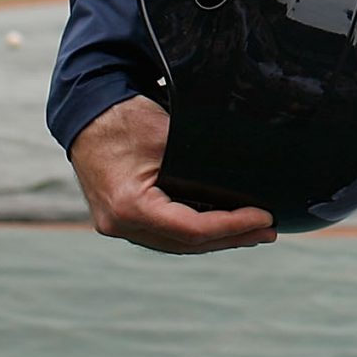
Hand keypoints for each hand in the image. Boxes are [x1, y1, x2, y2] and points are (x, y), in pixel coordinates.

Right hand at [68, 94, 276, 254]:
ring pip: (177, 242)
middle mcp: (121, 224)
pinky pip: (166, 232)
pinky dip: (196, 230)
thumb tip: (249, 168)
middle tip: (269, 231)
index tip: (264, 216)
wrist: (87, 113)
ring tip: (254, 232)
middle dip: (232, 237)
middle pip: (186, 243)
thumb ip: (203, 157)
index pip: (192, 229)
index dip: (232, 226)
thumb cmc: (125, 118)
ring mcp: (119, 224)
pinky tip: (222, 226)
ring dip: (217, 238)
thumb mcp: (168, 134)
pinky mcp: (124, 217)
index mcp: (129, 207)